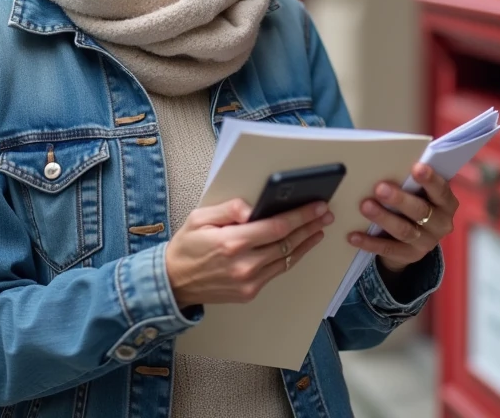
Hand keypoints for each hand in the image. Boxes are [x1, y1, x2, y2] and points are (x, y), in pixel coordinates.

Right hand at [165, 198, 332, 308]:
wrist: (174, 283)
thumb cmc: (187, 247)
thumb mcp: (199, 218)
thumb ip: (227, 209)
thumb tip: (251, 208)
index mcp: (232, 242)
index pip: (277, 227)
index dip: (301, 216)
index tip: (317, 206)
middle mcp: (244, 264)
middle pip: (287, 242)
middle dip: (309, 226)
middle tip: (325, 214)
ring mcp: (248, 281)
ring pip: (287, 259)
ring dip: (306, 242)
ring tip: (319, 229)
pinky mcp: (250, 292)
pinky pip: (277, 271)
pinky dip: (292, 257)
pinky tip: (300, 247)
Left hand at [347, 164, 458, 272]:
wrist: (418, 236)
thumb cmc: (416, 200)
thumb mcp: (420, 191)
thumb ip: (411, 179)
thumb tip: (387, 159)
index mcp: (447, 203)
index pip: (441, 190)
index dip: (430, 179)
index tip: (416, 167)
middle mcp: (441, 224)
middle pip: (420, 211)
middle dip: (399, 199)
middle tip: (380, 188)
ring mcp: (426, 242)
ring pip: (404, 230)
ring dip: (383, 218)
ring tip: (365, 206)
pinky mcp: (410, 256)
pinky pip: (389, 249)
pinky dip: (370, 242)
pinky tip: (353, 235)